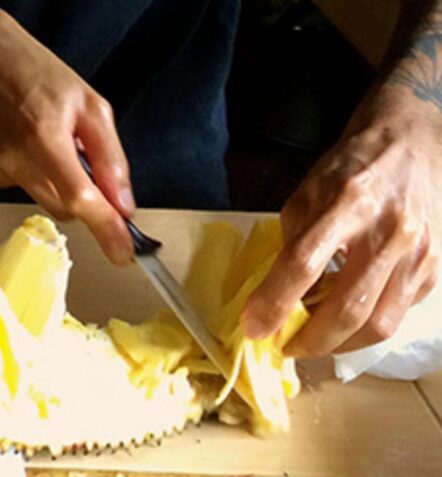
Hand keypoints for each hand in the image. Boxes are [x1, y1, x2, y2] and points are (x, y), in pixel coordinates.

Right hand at [0, 0, 134, 263]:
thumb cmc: (39, 73)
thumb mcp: (91, 105)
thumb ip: (110, 159)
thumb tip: (123, 206)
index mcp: (46, 137)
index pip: (80, 198)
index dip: (105, 230)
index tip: (123, 255)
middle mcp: (18, 160)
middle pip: (68, 207)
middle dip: (88, 198)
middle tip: (90, 163)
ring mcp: (0, 170)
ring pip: (50, 202)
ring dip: (64, 184)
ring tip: (55, 142)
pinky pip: (31, 191)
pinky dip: (42, 177)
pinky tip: (32, 145)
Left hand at [242, 85, 441, 355]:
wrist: (411, 144)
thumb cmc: (349, 168)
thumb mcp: (307, 193)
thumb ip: (293, 242)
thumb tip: (280, 295)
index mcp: (347, 202)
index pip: (304, 263)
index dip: (275, 302)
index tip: (253, 327)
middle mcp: (387, 231)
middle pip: (347, 308)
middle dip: (310, 342)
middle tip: (286, 347)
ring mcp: (417, 253)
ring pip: (378, 325)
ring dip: (339, 345)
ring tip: (315, 339)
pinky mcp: (434, 268)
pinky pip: (398, 314)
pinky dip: (366, 327)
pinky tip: (346, 318)